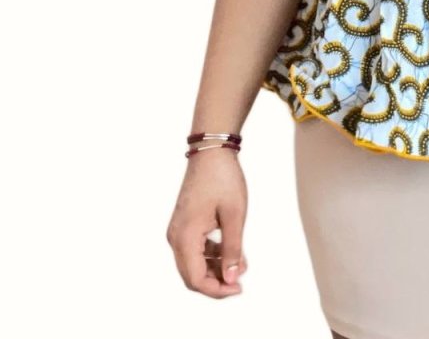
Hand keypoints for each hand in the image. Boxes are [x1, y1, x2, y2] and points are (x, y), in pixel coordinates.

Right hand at [166, 148, 248, 296]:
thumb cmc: (222, 179)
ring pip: (193, 263)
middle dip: (216, 281)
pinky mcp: (184, 224)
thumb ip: (232, 249)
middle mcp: (176, 237)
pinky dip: (211, 255)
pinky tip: (230, 250)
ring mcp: (178, 230)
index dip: (217, 290)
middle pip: (191, 275)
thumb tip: (231, 278)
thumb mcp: (234, 215)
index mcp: (185, 237)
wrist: (211, 151)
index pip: (195, 279)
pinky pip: (194, 249)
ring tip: (240, 262)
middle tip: (239, 279)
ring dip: (215, 268)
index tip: (238, 287)